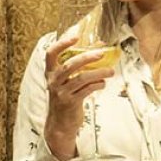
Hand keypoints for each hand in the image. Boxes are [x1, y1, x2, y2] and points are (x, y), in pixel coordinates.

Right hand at [42, 33, 114, 159]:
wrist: (60, 124)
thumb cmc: (65, 98)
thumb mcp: (66, 81)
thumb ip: (78, 66)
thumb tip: (98, 47)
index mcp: (50, 72)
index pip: (51, 53)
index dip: (62, 43)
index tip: (76, 37)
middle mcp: (53, 81)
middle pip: (70, 65)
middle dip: (87, 57)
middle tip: (102, 53)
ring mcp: (61, 92)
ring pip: (82, 78)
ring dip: (98, 73)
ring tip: (110, 71)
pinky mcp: (71, 102)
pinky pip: (87, 90)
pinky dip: (98, 85)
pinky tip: (103, 83)